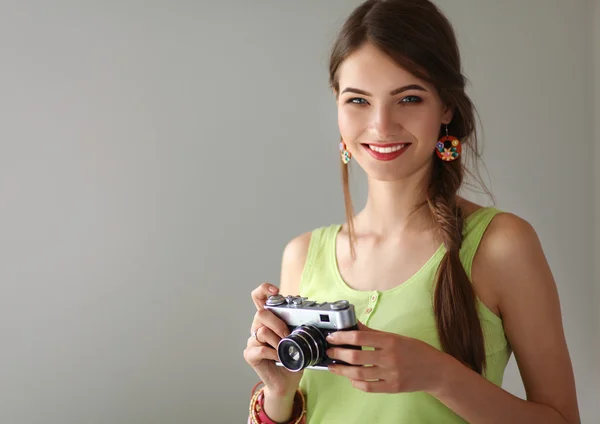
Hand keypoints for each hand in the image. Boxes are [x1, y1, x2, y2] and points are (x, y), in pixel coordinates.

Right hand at [243, 283, 303, 396]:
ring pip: (261, 331)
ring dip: (277, 341)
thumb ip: (297, 323)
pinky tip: (279, 358)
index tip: (275, 290)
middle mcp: (258, 326)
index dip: (264, 289)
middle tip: (287, 334)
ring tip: (285, 349)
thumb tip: (307, 309)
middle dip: (278, 323)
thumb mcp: (299, 337)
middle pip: (261, 313)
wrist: (287, 381)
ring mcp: (253, 340)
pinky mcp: (250, 354)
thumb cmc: (293, 357)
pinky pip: (259, 348)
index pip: (259, 296)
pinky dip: (273, 353)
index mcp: (269, 318)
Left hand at [325, 321, 447, 393]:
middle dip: (338, 354)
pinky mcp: (392, 387)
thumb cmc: (416, 351)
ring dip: (342, 370)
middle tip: (330, 351)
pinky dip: (356, 382)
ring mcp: (391, 374)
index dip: (342, 337)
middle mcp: (389, 357)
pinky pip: (368, 387)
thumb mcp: (395, 337)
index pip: (360, 338)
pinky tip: (350, 378)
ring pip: (359, 373)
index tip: (332, 337)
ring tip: (333, 366)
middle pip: (356, 357)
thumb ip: (373, 333)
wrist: (435, 370)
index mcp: (390, 341)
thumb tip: (354, 324)